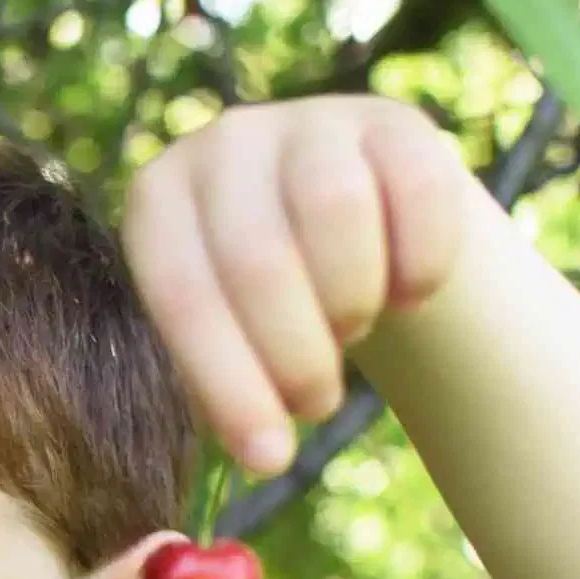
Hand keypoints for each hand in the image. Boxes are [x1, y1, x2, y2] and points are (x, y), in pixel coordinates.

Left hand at [120, 95, 469, 474]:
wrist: (354, 233)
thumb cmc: (265, 308)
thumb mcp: (222, 334)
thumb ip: (217, 380)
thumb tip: (262, 452)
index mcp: (158, 202)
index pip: (183, 296)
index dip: (229, 385)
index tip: (268, 459)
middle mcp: (222, 143)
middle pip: (258, 258)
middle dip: (295, 356)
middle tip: (315, 405)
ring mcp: (308, 120)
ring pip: (336, 210)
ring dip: (351, 301)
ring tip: (351, 331)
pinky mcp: (394, 119)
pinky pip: (418, 194)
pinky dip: (420, 267)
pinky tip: (409, 295)